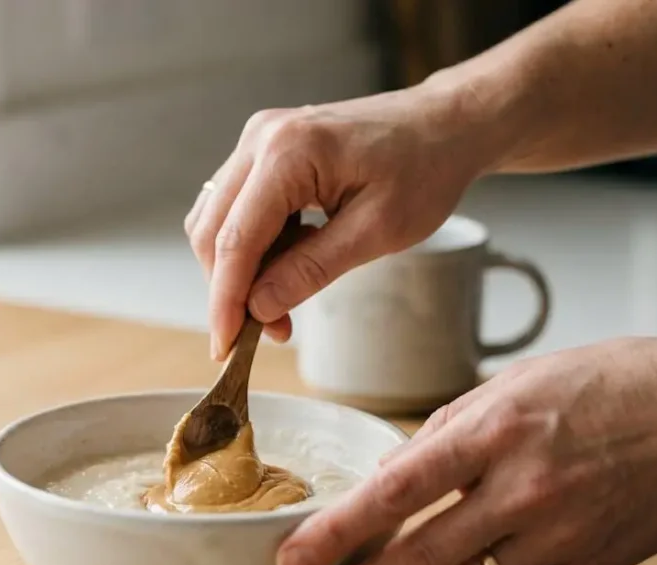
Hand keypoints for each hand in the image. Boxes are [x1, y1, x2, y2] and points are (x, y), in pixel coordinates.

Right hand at [183, 84, 492, 359]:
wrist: (444, 124)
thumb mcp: (377, 231)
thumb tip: (258, 308)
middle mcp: (261, 138)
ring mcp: (258, 139)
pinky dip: (248, 244)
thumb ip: (311, 270)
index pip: (235, 240)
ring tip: (281, 298)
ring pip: (215, 220)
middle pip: (212, 231)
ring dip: (236, 269)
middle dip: (229, 289)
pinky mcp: (264, 149)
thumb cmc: (424, 168)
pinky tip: (287, 260)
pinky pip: (234, 206)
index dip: (225, 300)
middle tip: (268, 330)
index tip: (226, 347)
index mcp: (289, 152)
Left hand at [274, 336, 656, 564]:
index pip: (397, 491)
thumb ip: (448, 429)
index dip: (338, 532)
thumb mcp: (517, 381)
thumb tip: (391, 474)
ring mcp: (556, 535)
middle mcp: (523, 488)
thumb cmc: (616, 383)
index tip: (293, 556)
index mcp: (497, 428)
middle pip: (418, 557)